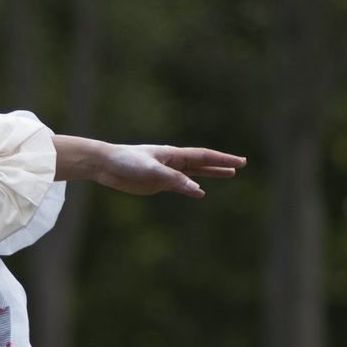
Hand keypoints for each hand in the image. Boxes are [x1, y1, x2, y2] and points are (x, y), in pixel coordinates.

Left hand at [85, 141, 245, 197]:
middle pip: (203, 162)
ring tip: (229, 174)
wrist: (106, 165)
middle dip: (222, 163)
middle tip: (240, 164)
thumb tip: (197, 189)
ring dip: (211, 174)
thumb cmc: (126, 161)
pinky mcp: (157, 183)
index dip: (223, 159)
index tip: (240, 161)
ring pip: (194, 174)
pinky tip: (200, 193)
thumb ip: (174, 179)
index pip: (205, 156)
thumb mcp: (151, 170)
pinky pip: (180, 186)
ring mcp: (166, 173)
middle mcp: (173, 162)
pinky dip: (191, 188)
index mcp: (174, 154)